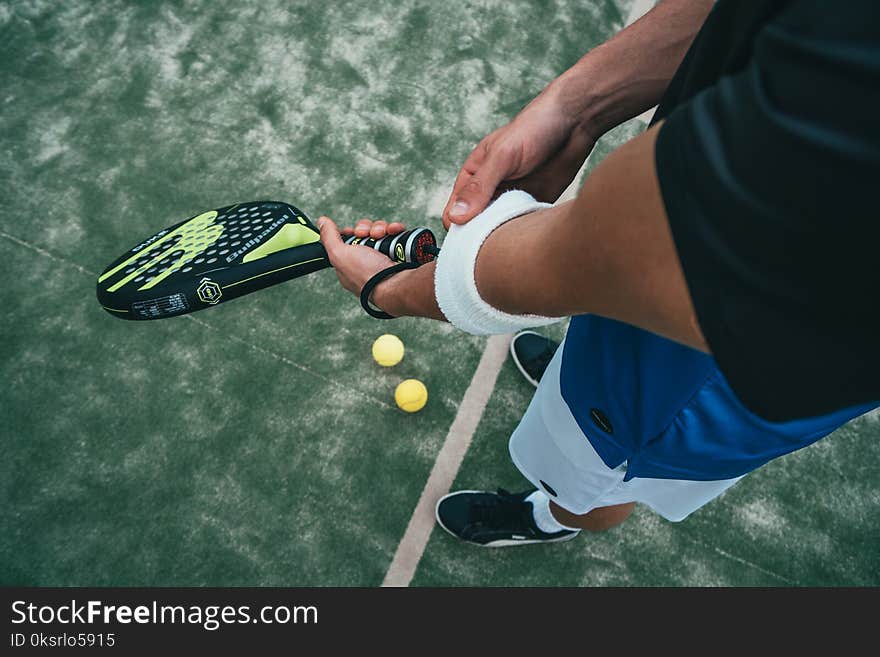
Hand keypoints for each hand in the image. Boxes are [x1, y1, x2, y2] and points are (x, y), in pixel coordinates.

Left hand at [317, 216, 405, 296]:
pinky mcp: (398, 252)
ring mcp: (383, 258)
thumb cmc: (368, 276)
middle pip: (363, 234)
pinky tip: (394, 232)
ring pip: (379, 232)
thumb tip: (322, 221)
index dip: (350, 234)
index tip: (353, 232)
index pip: (346, 243)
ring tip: (382, 235)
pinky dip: (394, 230)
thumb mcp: (339, 255)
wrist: (397, 283)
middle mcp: (366, 262)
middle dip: (366, 229)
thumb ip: (329, 237)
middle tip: (367, 235)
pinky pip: (395, 234)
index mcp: (349, 265)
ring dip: (380, 228)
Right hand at [442, 84, 597, 227]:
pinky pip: (522, 226)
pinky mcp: (533, 204)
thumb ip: (479, 187)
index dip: (458, 228)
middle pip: (476, 225)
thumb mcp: (502, 157)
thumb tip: (456, 217)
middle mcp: (490, 190)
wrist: (575, 122)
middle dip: (481, 238)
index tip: (469, 242)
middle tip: (493, 246)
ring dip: (503, 237)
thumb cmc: (534, 129)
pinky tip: (529, 234)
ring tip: (512, 240)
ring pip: (499, 229)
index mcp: (474, 176)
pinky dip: (523, 233)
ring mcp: (512, 198)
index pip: (455, 211)